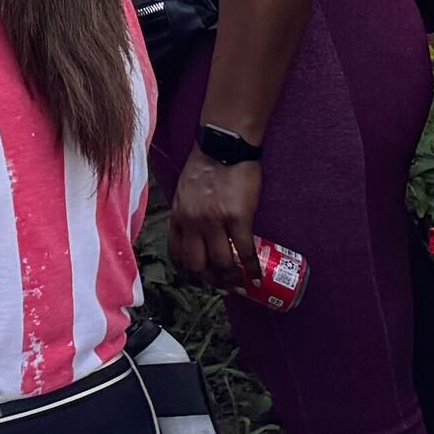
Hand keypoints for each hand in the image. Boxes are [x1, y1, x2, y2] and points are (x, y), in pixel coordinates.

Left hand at [167, 150, 264, 293]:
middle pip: (197, 265)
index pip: (176, 254)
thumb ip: (187, 214)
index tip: (198, 280)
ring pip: (221, 263)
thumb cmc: (205, 167)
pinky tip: (257, 277)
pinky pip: (245, 251)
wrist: (224, 146)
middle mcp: (192, 222)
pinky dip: (252, 269)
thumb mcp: (184, 192)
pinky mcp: (238, 218)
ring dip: (232, 279)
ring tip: (240, 284)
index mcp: (178, 215)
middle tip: (222, 286)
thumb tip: (195, 235)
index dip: (187, 272)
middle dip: (210, 281)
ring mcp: (214, 221)